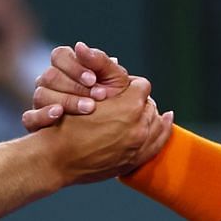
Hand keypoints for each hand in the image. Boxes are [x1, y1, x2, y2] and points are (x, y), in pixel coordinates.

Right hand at [21, 43, 140, 130]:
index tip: (94, 79)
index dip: (75, 66)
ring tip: (89, 109)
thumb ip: (101, 62)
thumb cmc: (116, 103)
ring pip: (41, 94)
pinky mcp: (36, 123)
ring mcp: (41, 102)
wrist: (116, 136)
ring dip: (67, 100)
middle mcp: (50, 83)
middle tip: (99, 97)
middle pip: (50, 75)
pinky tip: (59, 114)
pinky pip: (29, 117)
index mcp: (66, 67)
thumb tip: (80, 46)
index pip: (59, 56)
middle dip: (76, 86)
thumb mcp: (116, 81)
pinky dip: (43, 115)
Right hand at [39, 77, 171, 183]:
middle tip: (132, 100)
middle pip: (149, 105)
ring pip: (156, 123)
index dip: (132, 84)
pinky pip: (157, 144)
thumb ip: (104, 77)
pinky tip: (164, 122)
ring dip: (150, 116)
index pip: (141, 85)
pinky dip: (161, 131)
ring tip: (147, 112)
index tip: (125, 87)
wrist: (56, 159)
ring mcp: (137, 145)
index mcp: (129, 106)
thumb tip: (116, 59)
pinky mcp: (133, 161)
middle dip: (141, 101)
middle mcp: (138, 126)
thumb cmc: (65, 125)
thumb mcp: (82, 95)